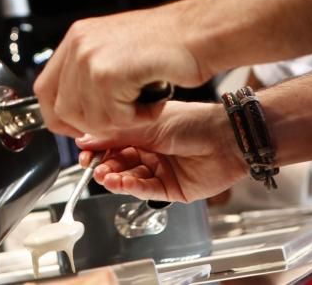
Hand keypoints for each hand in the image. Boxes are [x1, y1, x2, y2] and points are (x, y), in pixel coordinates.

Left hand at [33, 5, 207, 136]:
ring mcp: (90, 57)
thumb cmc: (169, 43)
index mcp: (77, 38)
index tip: (76, 128)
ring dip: (118, 122)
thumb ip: (91, 73)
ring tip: (142, 105)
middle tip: (120, 119)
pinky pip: (112, 117)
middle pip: (61, 109)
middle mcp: (78, 44)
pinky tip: (151, 103)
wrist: (198, 33)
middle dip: (90, 125)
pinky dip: (136, 119)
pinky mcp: (107, 73)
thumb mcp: (117, 50)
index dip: (58, 116)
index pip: (45, 88)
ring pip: (86, 118)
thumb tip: (72, 110)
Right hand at [77, 101, 247, 202]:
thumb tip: (86, 137)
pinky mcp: (171, 189)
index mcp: (144, 130)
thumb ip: (117, 134)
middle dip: (104, 165)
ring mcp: (160, 170)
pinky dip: (131, 187)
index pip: (113, 142)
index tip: (84, 153)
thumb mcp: (148, 124)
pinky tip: (121, 183)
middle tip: (92, 167)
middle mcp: (151, 150)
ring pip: (130, 177)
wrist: (227, 140)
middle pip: (119, 161)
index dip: (97, 148)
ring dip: (116, 178)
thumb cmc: (194, 122)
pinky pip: (146, 190)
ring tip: (105, 176)